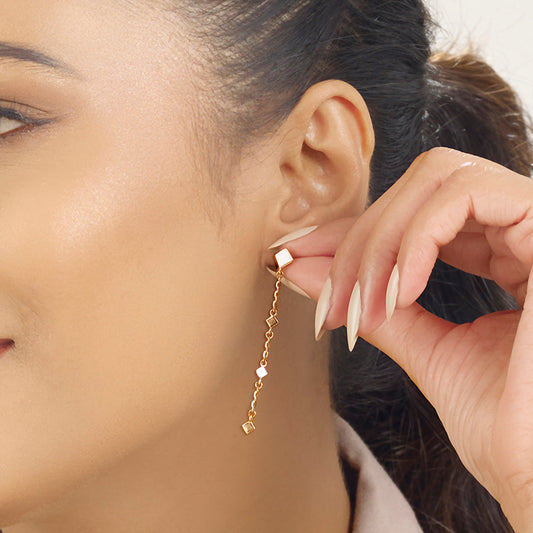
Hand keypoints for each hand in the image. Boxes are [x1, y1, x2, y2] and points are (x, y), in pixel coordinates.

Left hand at [276, 147, 532, 530]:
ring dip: (379, 238)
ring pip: (436, 179)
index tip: (301, 258)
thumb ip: (374, 304)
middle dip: (358, 238)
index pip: (416, 214)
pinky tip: (399, 291)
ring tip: (362, 304)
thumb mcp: (428, 351)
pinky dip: (415, 237)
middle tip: (327, 295)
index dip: (354, 231)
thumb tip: (303, 268)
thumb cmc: (505, 427)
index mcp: (503, 257)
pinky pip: (466, 194)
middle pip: (419, 187)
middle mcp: (521, 234)